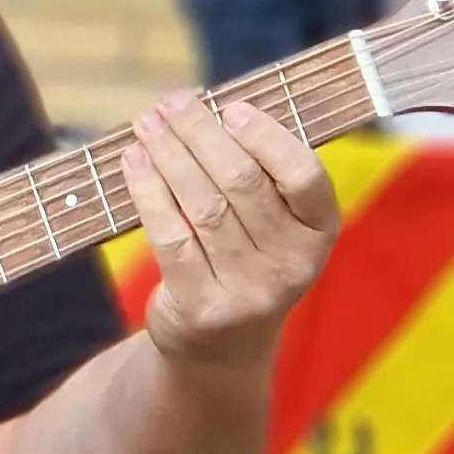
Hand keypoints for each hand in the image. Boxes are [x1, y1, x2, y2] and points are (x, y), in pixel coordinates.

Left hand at [121, 93, 340, 370]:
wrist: (223, 349)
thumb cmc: (246, 260)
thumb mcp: (274, 224)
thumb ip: (258, 172)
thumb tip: (208, 108)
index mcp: (320, 232)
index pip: (304, 175)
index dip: (267, 136)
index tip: (230, 107)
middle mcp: (292, 264)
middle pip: (243, 182)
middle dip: (201, 134)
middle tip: (171, 103)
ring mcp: (248, 289)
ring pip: (202, 205)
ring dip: (169, 156)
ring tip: (147, 124)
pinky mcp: (202, 307)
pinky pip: (171, 237)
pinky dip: (148, 193)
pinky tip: (133, 162)